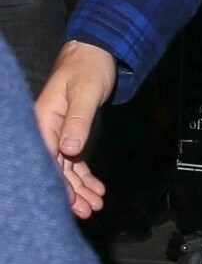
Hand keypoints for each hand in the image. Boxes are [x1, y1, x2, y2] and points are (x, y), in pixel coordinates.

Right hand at [34, 40, 116, 218]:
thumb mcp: (85, 92)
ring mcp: (57, 132)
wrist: (95, 52)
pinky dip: (84, 176)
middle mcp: (47, 128)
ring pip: (65, 167)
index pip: (46, 157)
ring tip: (95, 205)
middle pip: (54, 167)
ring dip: (79, 188)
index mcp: (43, 119)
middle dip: (70, 192)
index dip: (57, 182)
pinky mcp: (70, 133)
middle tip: (88, 211)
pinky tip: (96, 190)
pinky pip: (74, 160)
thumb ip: (78, 120)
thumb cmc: (88, 67)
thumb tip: (69, 148)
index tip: (70, 202)